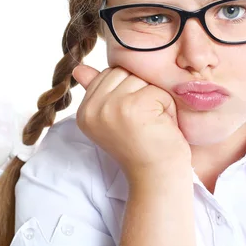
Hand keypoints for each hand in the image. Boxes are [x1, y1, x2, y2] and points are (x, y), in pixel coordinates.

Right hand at [72, 64, 191, 182]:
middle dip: (142, 92)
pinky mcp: (132, 107)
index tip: (131, 120)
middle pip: (125, 72)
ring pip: (142, 79)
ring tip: (153, 123)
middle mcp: (92, 109)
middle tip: (144, 122)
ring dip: (156, 99)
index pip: (109, 74)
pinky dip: (167, 107)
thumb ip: (98, 90)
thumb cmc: (142, 147)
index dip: (130, 91)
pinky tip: (161, 126)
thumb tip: (78, 67)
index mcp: (85, 110)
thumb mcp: (115, 117)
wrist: (157, 177)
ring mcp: (110, 107)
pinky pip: (158, 90)